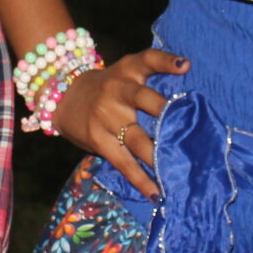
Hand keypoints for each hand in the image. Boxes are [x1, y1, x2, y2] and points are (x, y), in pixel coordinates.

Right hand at [54, 48, 186, 197]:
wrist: (63, 97)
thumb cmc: (109, 89)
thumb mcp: (125, 75)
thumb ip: (151, 85)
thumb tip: (190, 112)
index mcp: (128, 70)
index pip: (148, 59)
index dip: (165, 61)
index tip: (185, 65)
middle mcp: (118, 90)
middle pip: (143, 99)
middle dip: (164, 112)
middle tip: (187, 128)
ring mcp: (106, 116)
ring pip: (137, 138)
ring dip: (157, 156)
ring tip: (176, 172)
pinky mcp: (98, 139)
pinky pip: (123, 161)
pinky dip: (140, 179)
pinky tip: (154, 193)